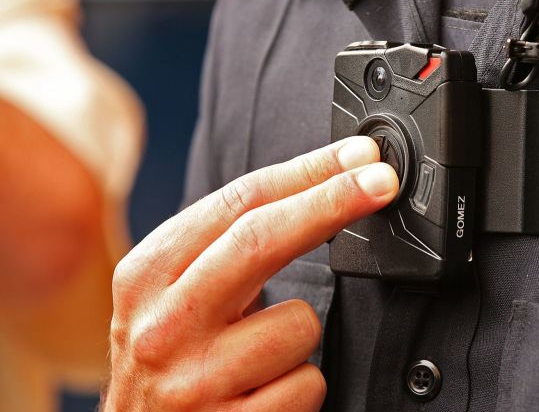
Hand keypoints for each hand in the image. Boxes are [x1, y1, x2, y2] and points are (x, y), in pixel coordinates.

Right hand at [104, 137, 397, 410]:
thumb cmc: (171, 361)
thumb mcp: (174, 296)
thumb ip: (225, 249)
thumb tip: (317, 189)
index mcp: (148, 276)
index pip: (237, 204)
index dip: (308, 173)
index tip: (358, 157)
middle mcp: (162, 325)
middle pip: (261, 240)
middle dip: (332, 200)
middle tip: (382, 180)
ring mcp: (193, 381)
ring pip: (300, 324)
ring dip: (301, 336)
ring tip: (262, 356)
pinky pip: (307, 382)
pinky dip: (301, 384)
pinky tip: (265, 393)